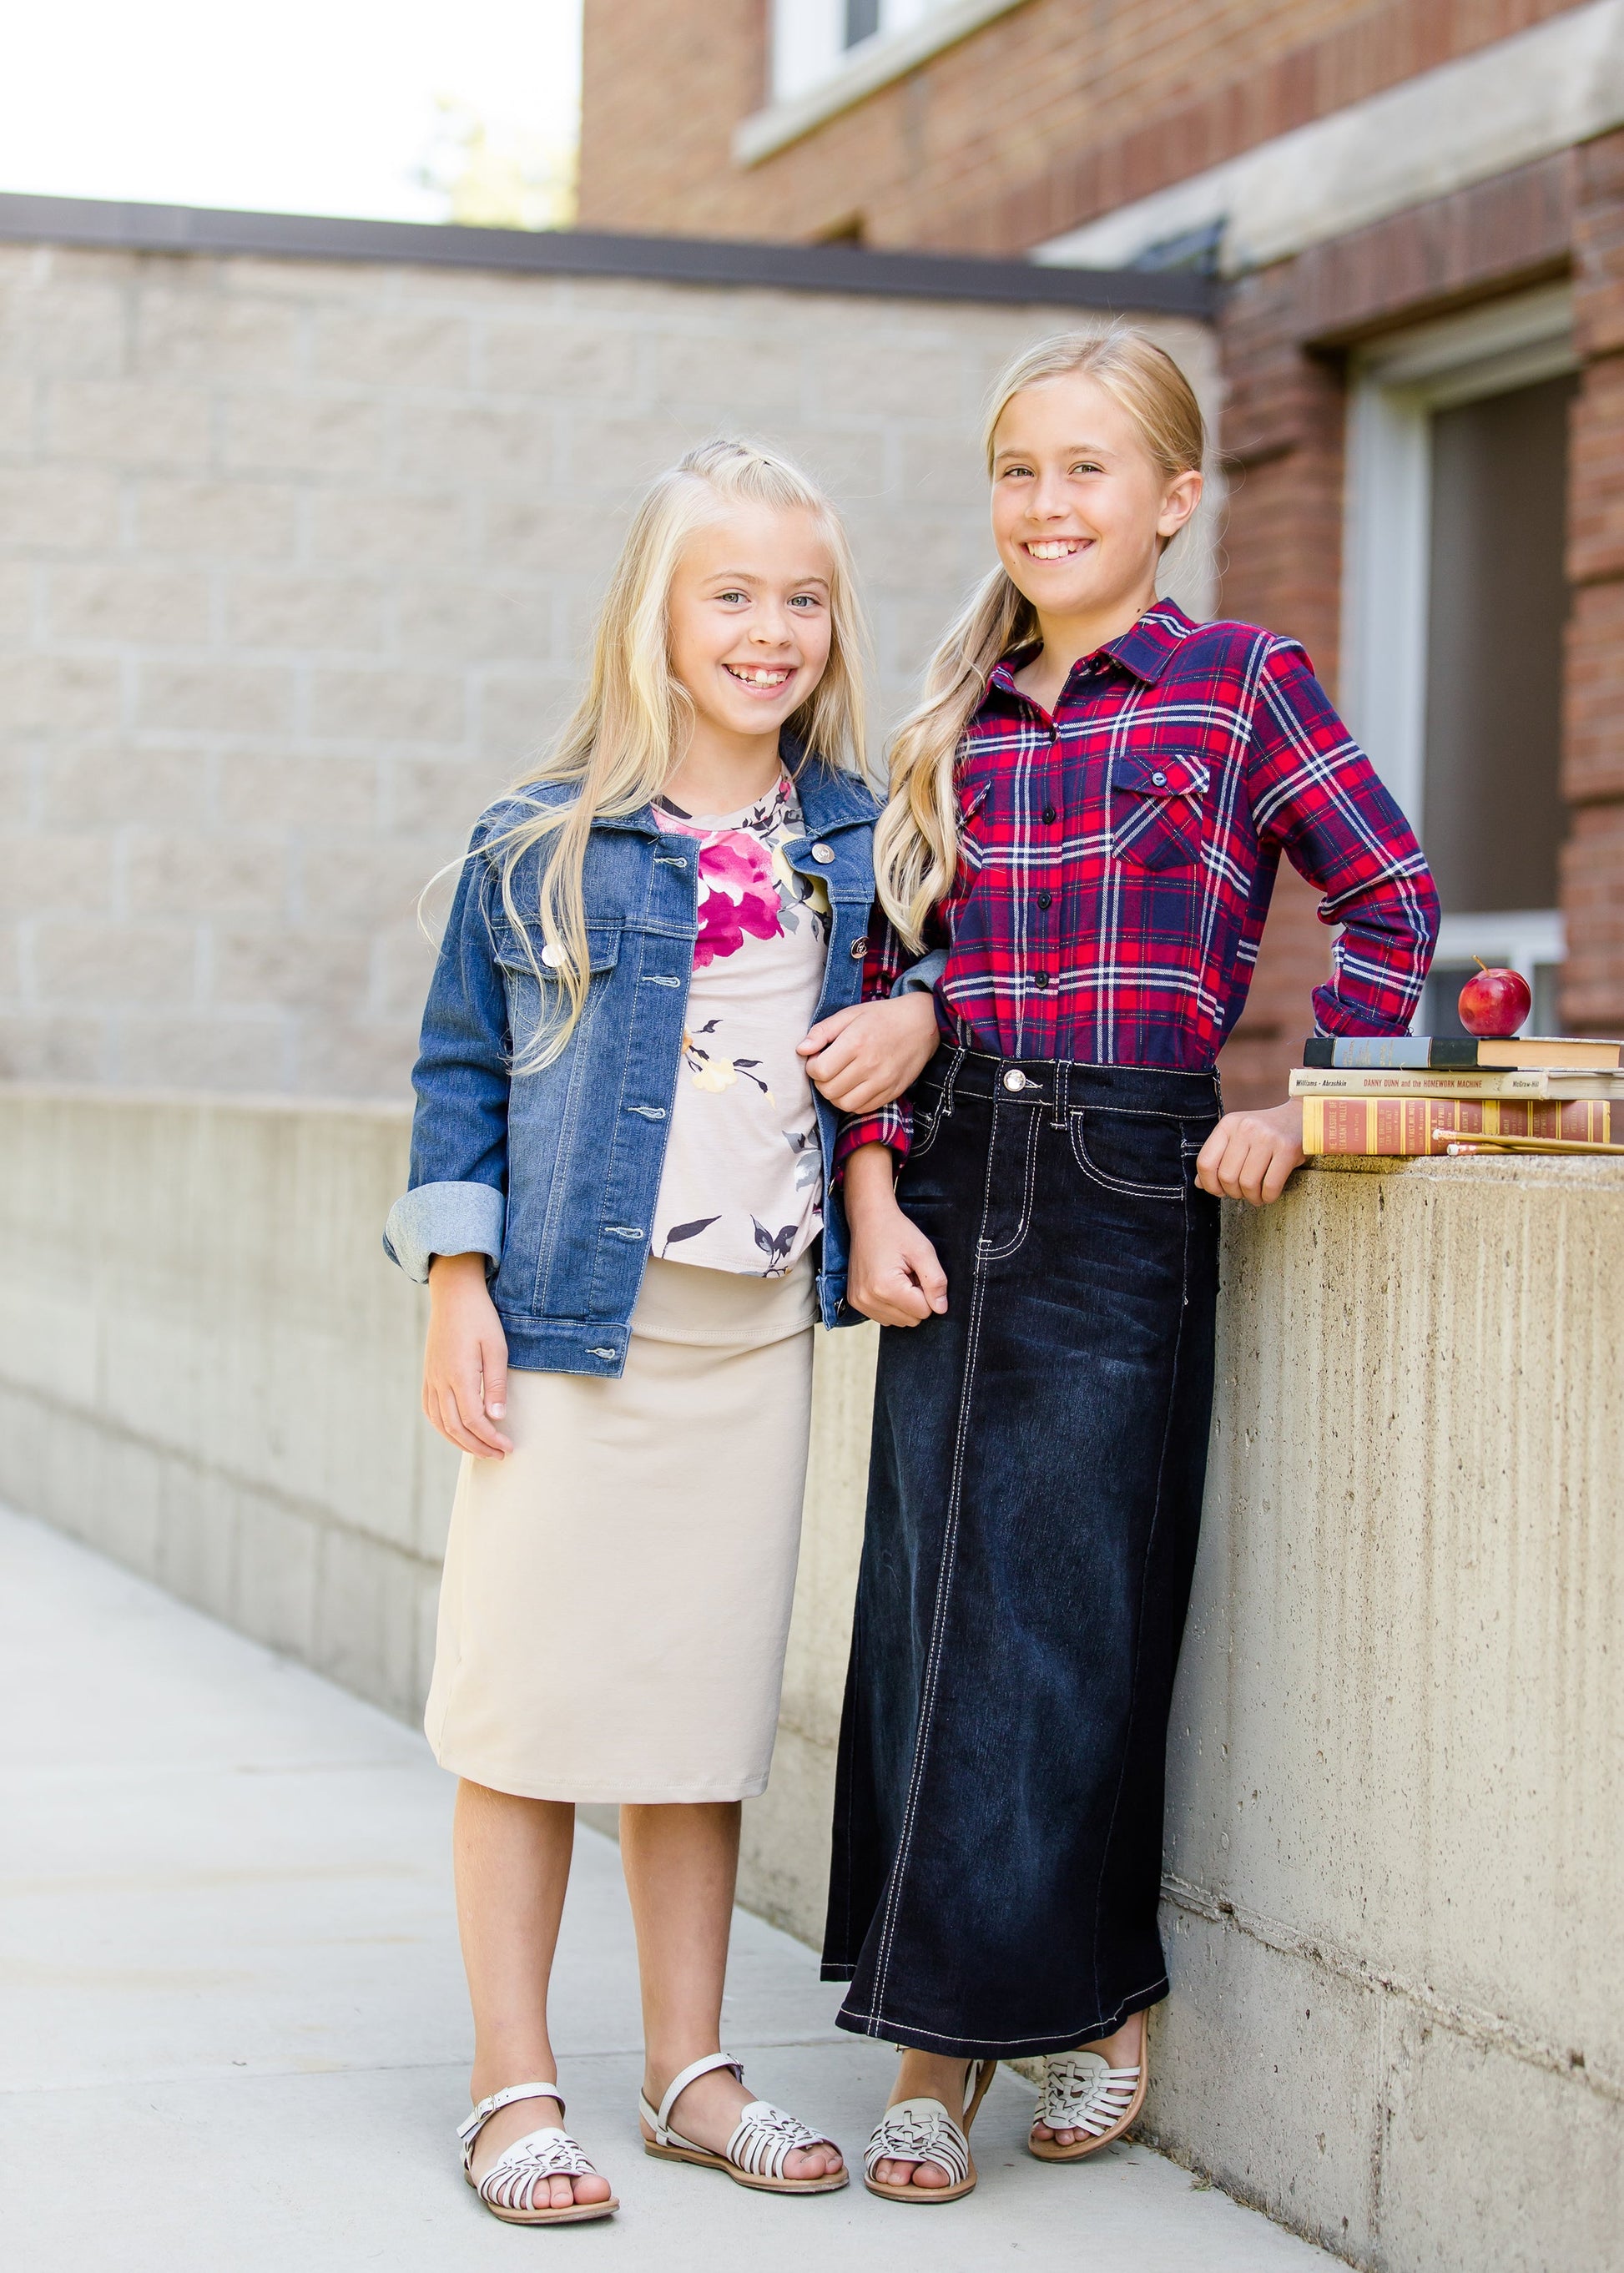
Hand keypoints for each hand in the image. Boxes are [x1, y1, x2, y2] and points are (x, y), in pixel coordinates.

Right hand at [424, 1252, 512, 1456]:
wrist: (453, 1295)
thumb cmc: (480, 1318)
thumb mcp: (496, 1348)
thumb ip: (496, 1384)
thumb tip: (497, 1419)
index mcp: (459, 1375)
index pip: (474, 1420)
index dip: (491, 1438)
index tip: (508, 1447)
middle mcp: (440, 1381)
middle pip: (456, 1427)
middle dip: (478, 1446)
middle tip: (499, 1455)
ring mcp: (431, 1378)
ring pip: (440, 1423)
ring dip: (460, 1442)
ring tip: (481, 1450)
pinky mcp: (428, 1374)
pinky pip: (430, 1410)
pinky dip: (442, 1428)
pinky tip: (456, 1433)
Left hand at [798, 992, 939, 1113]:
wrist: (923, 1024)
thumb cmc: (883, 1017)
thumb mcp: (850, 1014)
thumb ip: (823, 1031)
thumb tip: (801, 1049)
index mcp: (856, 1043)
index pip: (819, 1070)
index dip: (812, 1067)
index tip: (817, 1058)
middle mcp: (870, 1065)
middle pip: (829, 1090)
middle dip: (821, 1081)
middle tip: (827, 1069)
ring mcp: (883, 1081)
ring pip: (844, 1104)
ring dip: (835, 1095)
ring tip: (839, 1079)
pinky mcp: (892, 1092)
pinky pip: (862, 1108)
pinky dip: (852, 1101)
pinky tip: (854, 1086)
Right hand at [843, 1142, 947, 1325]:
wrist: (868, 1219)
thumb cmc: (896, 1231)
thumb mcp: (923, 1251)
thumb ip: (936, 1282)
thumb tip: (941, 1309)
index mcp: (885, 1287)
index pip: (924, 1311)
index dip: (928, 1292)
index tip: (917, 1272)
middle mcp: (868, 1299)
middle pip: (911, 1320)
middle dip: (916, 1299)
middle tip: (908, 1273)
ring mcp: (859, 1302)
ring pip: (899, 1321)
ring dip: (904, 1303)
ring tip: (898, 1277)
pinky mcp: (855, 1301)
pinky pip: (884, 1317)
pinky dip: (891, 1304)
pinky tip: (887, 1283)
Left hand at [1195, 1098, 1303, 1205]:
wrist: (1303, 1115)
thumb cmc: (1267, 1131)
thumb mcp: (1238, 1136)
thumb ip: (1219, 1157)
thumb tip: (1200, 1184)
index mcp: (1228, 1124)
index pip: (1205, 1162)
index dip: (1209, 1184)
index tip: (1219, 1191)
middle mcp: (1245, 1128)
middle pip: (1226, 1176)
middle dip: (1233, 1193)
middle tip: (1242, 1193)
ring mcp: (1267, 1137)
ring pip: (1247, 1183)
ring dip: (1251, 1197)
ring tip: (1256, 1196)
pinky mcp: (1287, 1148)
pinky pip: (1270, 1185)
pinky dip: (1268, 1197)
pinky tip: (1268, 1195)